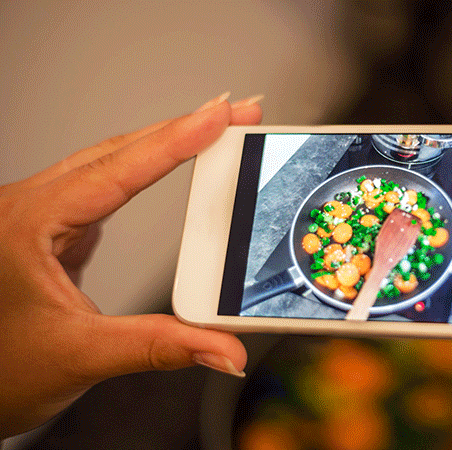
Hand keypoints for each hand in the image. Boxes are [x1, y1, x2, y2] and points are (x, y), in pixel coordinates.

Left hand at [0, 93, 262, 437]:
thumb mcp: (83, 356)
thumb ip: (161, 347)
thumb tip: (223, 348)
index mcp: (26, 227)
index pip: (115, 173)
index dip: (173, 142)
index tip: (217, 118)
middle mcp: (29, 209)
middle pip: (116, 152)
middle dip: (180, 129)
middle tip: (233, 112)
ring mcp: (40, 214)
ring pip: (108, 161)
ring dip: (162, 142)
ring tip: (212, 127)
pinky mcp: (52, 227)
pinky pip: (103, 182)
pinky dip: (143, 166)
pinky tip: (167, 158)